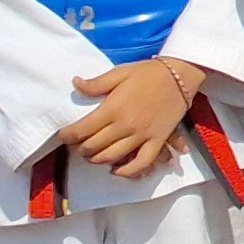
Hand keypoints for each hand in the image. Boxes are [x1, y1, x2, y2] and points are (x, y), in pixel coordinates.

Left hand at [61, 58, 201, 178]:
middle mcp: (125, 125)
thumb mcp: (120, 72)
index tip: (64, 135)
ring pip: (112, 157)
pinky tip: (117, 170)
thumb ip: (96, 83)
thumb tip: (75, 84)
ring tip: (92, 154)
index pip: (81, 130)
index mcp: (113, 109)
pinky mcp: (157, 141)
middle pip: (93, 147)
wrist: (180, 76)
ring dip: (97, 159)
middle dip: (80, 148)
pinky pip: (141, 162)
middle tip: (77, 144)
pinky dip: (127, 171)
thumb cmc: (148, 73)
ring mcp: (142, 135)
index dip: (67, 136)